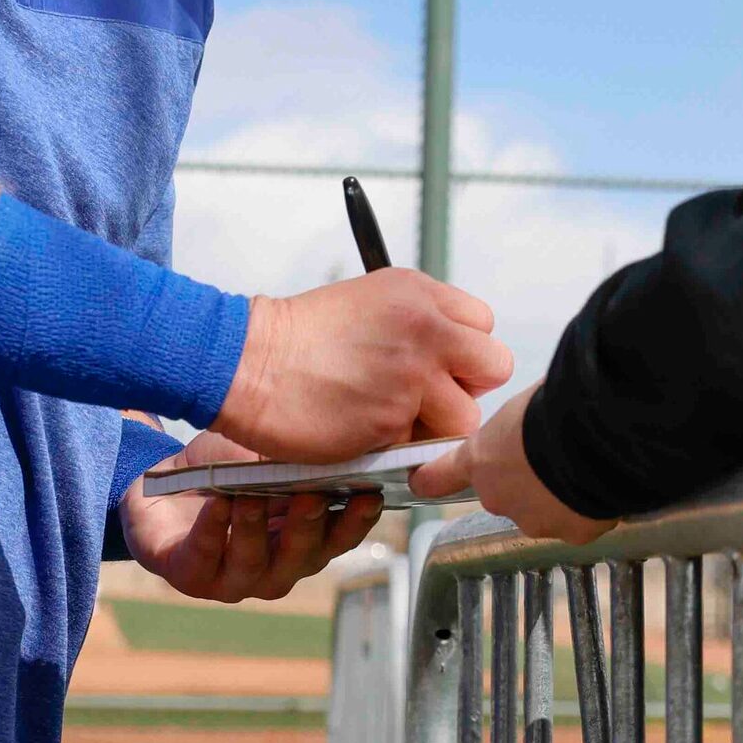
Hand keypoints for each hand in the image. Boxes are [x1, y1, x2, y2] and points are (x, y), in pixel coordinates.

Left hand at [119, 431, 382, 601]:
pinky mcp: (190, 577)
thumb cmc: (223, 472)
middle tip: (314, 494)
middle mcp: (275, 570)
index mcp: (303, 543)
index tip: (370, 494)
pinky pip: (204, 555)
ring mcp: (233, 579)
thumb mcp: (262, 456)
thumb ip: (295, 459)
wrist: (159, 487)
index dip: (356, 521)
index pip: (339, 538)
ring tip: (253, 496)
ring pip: (253, 561)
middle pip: (302, 556)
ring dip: (255, 527)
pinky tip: (218, 503)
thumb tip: (334, 437)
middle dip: (308, 525)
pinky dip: (212, 528)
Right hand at [213, 269, 513, 461]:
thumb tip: (454, 357)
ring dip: (435, 428)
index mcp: (419, 294)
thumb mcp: (370, 301)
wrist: (248, 362)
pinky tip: (365, 429)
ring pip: (465, 419)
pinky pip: (421, 448)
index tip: (438, 365)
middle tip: (429, 398)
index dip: (463, 353)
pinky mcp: (393, 421)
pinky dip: (398, 448)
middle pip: (494, 366)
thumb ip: (420, 322)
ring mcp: (412, 376)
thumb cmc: (300, 337)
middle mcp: (425, 329)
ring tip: (392, 418)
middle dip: (467, 388)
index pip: (483, 325)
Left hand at [411, 384, 614, 543]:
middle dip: (526, 478)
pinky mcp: (571, 534)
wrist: (594, 436)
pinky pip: (577, 520)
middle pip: (505, 492)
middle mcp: (498, 497)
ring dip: (557, 494)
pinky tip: (602, 483)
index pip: (440, 476)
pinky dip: (587, 507)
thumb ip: (515, 426)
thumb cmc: (556, 406)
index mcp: (479, 459)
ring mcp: (534, 520)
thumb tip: (532, 423)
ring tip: (584, 465)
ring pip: (543, 510)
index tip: (421, 480)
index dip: (433, 478)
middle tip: (553, 453)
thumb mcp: (523, 405)